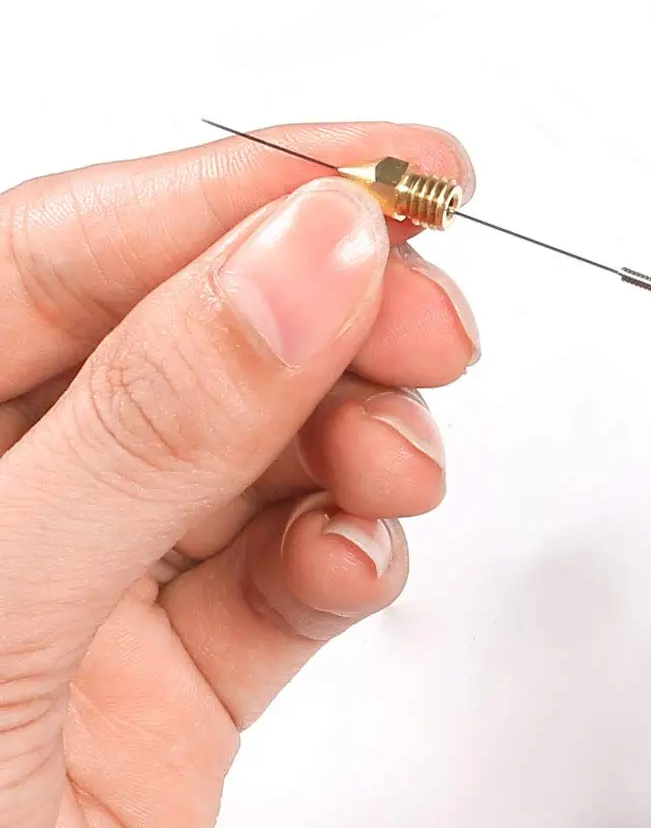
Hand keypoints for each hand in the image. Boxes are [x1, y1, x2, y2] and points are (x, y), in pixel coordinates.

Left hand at [0, 122, 477, 827]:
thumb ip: (155, 422)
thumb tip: (305, 261)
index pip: (88, 242)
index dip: (251, 185)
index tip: (396, 167)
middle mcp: (19, 478)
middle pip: (208, 331)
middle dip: (339, 317)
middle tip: (432, 321)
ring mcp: (107, 567)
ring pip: (272, 445)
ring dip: (360, 442)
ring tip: (395, 468)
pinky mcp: (183, 660)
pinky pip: (289, 569)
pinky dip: (346, 554)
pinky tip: (351, 562)